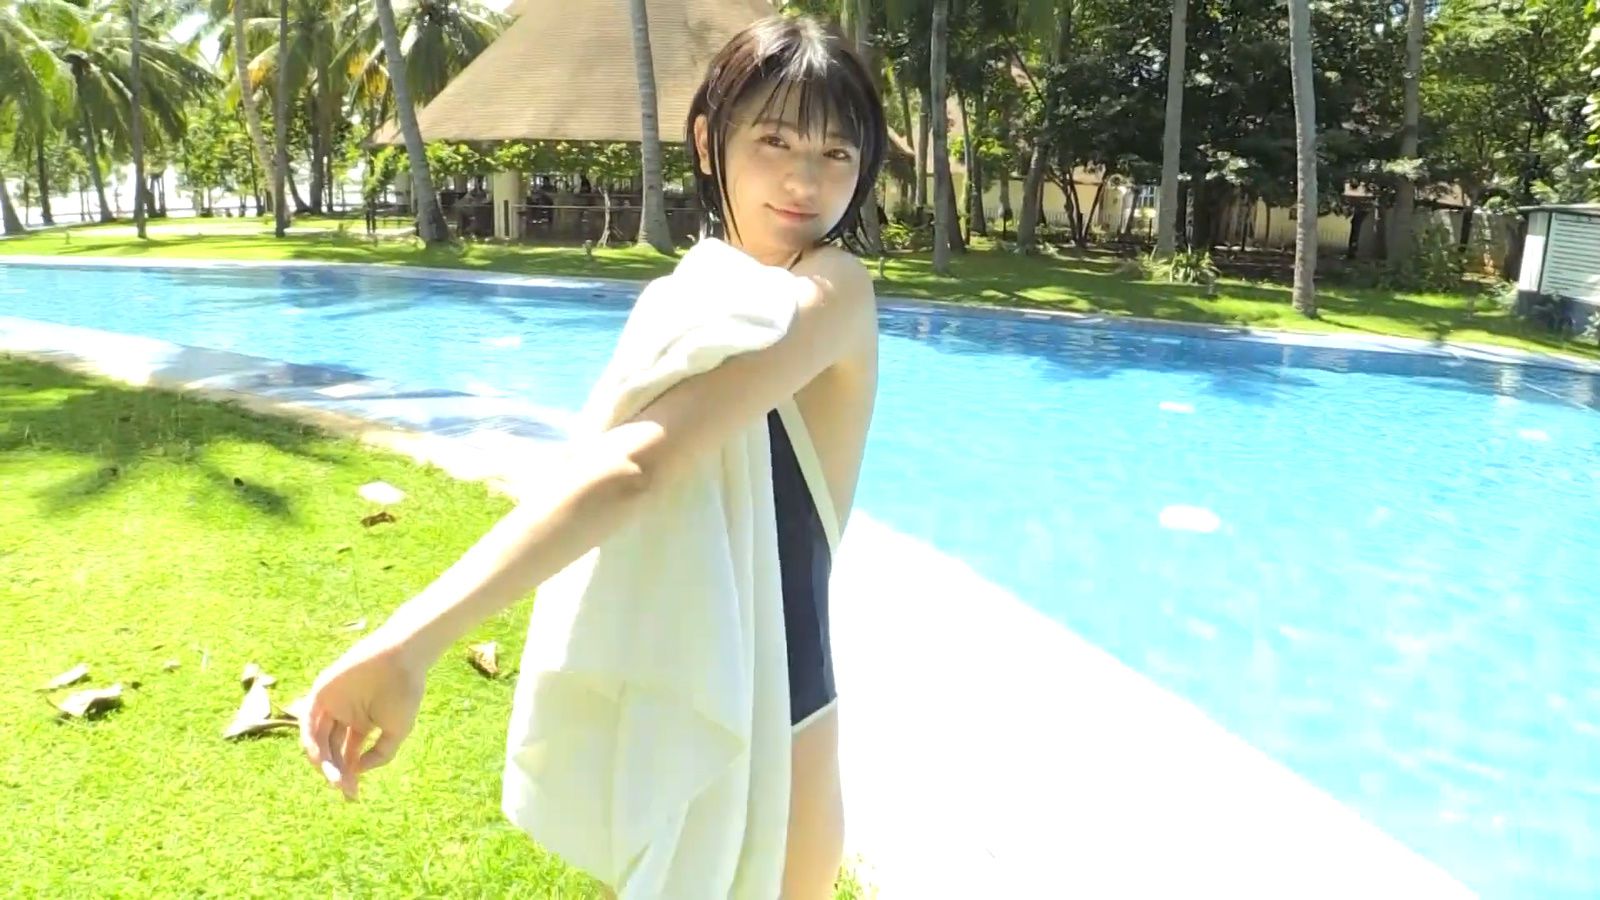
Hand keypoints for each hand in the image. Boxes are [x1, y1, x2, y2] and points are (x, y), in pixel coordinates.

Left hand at [297, 633, 427, 800]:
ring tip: (333, 776)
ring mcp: (331, 704)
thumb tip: (357, 771)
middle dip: (336, 771)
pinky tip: (320, 757)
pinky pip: (309, 720)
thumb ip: (380, 754)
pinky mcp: (321, 692)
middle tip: (343, 788)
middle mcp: (344, 716)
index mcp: (362, 724)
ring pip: (319, 739)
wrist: (402, 659)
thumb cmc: (404, 692)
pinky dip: (310, 740)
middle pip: (332, 751)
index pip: (349, 755)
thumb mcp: (397, 732)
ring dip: (323, 761)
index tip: (353, 796)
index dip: (349, 776)